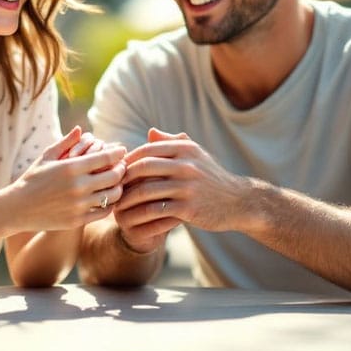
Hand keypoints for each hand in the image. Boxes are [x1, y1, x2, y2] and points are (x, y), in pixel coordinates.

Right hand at [7, 127, 125, 231]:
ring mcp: (79, 205)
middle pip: (114, 176)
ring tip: (117, 182)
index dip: (117, 153)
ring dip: (119, 187)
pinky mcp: (78, 220)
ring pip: (112, 195)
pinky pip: (104, 212)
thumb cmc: (32, 178)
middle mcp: (78, 186)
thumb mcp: (47, 156)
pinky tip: (108, 198)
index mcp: (71, 167)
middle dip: (122, 169)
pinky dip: (110, 204)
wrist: (17, 208)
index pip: (105, 158)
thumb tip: (81, 129)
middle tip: (123, 165)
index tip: (122, 150)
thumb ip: (66, 142)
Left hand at [115, 128, 248, 248]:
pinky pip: (156, 210)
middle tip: (112, 187)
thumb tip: (150, 132)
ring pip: (146, 190)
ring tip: (117, 204)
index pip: (147, 149)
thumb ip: (173, 142)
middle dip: (124, 178)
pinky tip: (133, 218)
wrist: (238, 201)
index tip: (117, 169)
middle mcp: (186, 164)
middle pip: (142, 168)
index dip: (128, 159)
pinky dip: (140, 214)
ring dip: (127, 199)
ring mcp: (187, 187)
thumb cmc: (211, 177)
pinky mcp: (189, 208)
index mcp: (185, 148)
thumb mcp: (196, 155)